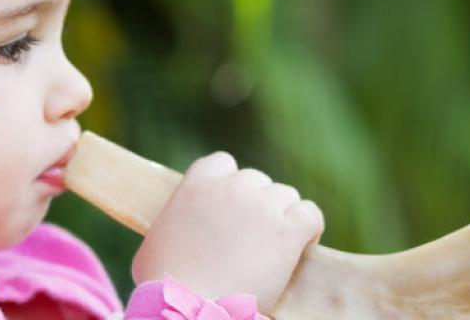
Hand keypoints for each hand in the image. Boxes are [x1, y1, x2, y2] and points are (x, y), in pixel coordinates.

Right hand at [131, 152, 324, 312]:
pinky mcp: (288, 229)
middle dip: (257, 206)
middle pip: (258, 182)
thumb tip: (182, 228)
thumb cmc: (164, 285)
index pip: (223, 163)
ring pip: (286, 197)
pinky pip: (311, 215)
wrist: (187, 308)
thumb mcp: (158, 239)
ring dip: (282, 218)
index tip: (232, 210)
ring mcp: (262, 206)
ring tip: (274, 250)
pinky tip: (301, 248)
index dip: (231, 186)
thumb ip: (178, 220)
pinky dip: (310, 230)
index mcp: (198, 182)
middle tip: (252, 240)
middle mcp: (233, 186)